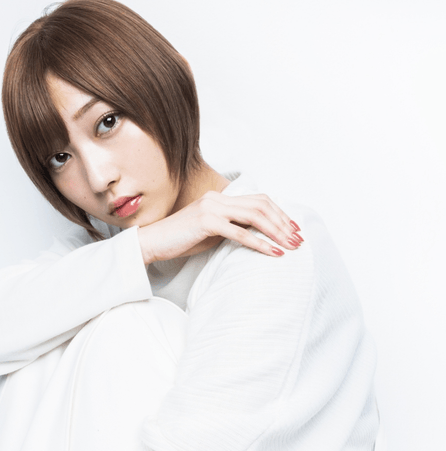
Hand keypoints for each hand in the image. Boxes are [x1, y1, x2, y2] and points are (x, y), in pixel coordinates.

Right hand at [137, 191, 302, 263]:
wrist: (152, 243)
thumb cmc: (180, 240)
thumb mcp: (211, 232)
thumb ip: (231, 228)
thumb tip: (255, 236)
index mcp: (220, 198)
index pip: (258, 200)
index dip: (280, 214)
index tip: (293, 230)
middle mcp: (218, 198)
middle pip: (262, 205)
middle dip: (283, 223)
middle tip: (298, 240)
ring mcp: (212, 208)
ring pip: (255, 216)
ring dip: (277, 232)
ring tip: (290, 247)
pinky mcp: (207, 222)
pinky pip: (240, 232)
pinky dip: (260, 243)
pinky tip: (273, 253)